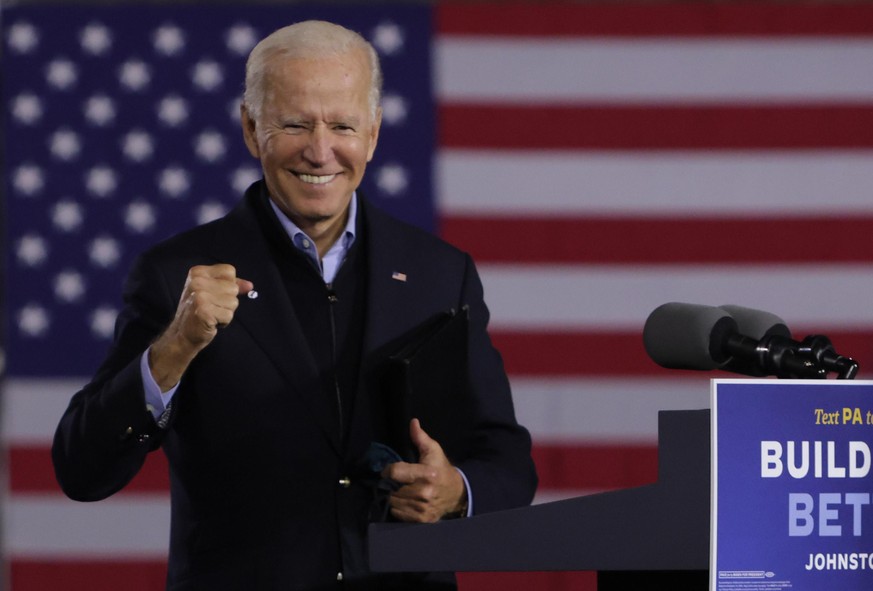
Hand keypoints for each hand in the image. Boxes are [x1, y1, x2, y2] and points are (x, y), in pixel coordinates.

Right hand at [149, 264, 253, 390]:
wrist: (182, 334)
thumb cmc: (200, 311)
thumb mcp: (213, 292)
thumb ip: (232, 285)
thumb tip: (250, 285)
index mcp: (198, 272)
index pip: (229, 271)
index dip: (228, 285)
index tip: (215, 294)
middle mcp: (197, 281)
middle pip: (233, 288)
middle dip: (228, 301)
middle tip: (212, 307)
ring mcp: (199, 296)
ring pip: (233, 302)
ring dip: (226, 312)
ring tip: (211, 314)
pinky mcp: (204, 310)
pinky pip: (229, 315)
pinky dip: (224, 322)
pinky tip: (211, 322)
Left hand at [381, 419, 467, 522]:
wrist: (457, 493)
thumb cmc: (441, 469)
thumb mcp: (433, 451)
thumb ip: (420, 438)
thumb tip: (413, 422)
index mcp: (426, 474)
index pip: (395, 472)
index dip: (388, 470)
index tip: (389, 470)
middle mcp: (424, 493)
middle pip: (392, 489)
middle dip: (392, 484)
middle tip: (398, 481)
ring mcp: (422, 508)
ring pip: (394, 502)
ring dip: (395, 496)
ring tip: (403, 490)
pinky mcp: (422, 519)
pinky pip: (399, 513)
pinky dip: (399, 508)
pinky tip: (407, 501)